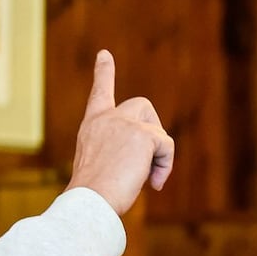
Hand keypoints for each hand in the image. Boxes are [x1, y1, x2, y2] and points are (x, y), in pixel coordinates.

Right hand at [66, 49, 174, 215]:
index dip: (104, 73)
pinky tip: (154, 183)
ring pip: (158, 132)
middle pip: (143, 106)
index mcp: (92, 125)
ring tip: (149, 179)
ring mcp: (125, 123)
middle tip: (149, 164)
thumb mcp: (100, 167)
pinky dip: (165, 165)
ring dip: (160, 156)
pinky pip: (166, 146)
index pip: (100, 93)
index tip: (104, 54)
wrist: (90, 201)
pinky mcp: (143, 134)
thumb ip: (119, 153)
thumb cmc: (93, 196)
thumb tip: (150, 164)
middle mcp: (107, 118)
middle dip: (153, 130)